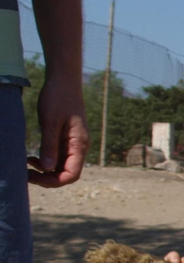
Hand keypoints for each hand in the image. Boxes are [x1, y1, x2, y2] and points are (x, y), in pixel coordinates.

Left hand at [27, 71, 87, 186]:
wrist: (64, 81)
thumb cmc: (58, 98)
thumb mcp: (50, 122)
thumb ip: (50, 146)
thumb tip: (47, 168)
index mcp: (79, 145)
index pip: (71, 175)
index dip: (54, 181)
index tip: (33, 176)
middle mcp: (79, 148)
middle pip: (66, 173)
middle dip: (47, 178)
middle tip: (25, 173)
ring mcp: (73, 144)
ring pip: (61, 167)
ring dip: (45, 170)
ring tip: (26, 163)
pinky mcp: (66, 139)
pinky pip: (58, 157)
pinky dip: (45, 161)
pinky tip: (32, 157)